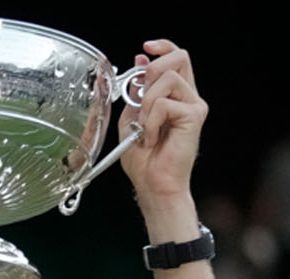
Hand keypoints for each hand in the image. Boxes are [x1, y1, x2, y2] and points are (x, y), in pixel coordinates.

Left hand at [117, 41, 205, 213]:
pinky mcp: (194, 116)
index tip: (145, 48)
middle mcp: (189, 96)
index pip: (177, 57)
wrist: (152, 182)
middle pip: (179, 58)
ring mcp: (194, 105)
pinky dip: (150, 121)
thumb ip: (136, 91)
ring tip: (145, 126)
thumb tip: (140, 61)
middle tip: (140, 98)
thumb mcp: (131, 117)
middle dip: (152, 71)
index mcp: (175, 95)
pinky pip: (164, 104)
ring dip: (146, 103)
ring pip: (167, 80)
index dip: (163, 47)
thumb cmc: (143, 157)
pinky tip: (152, 138)